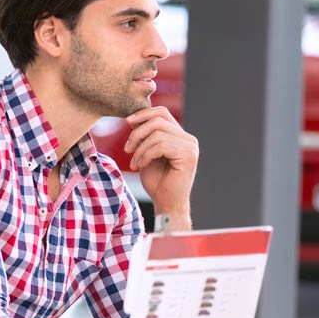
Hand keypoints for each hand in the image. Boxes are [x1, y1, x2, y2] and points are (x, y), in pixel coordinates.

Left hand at [123, 106, 197, 221]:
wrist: (166, 204)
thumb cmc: (157, 182)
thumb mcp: (147, 153)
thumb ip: (145, 136)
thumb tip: (133, 117)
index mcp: (181, 136)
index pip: (162, 113)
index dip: (143, 114)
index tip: (127, 122)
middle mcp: (189, 139)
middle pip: (158, 120)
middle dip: (137, 133)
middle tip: (127, 150)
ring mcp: (190, 147)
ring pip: (157, 134)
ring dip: (140, 148)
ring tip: (135, 163)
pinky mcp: (188, 156)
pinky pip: (161, 145)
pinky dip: (146, 155)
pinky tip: (141, 166)